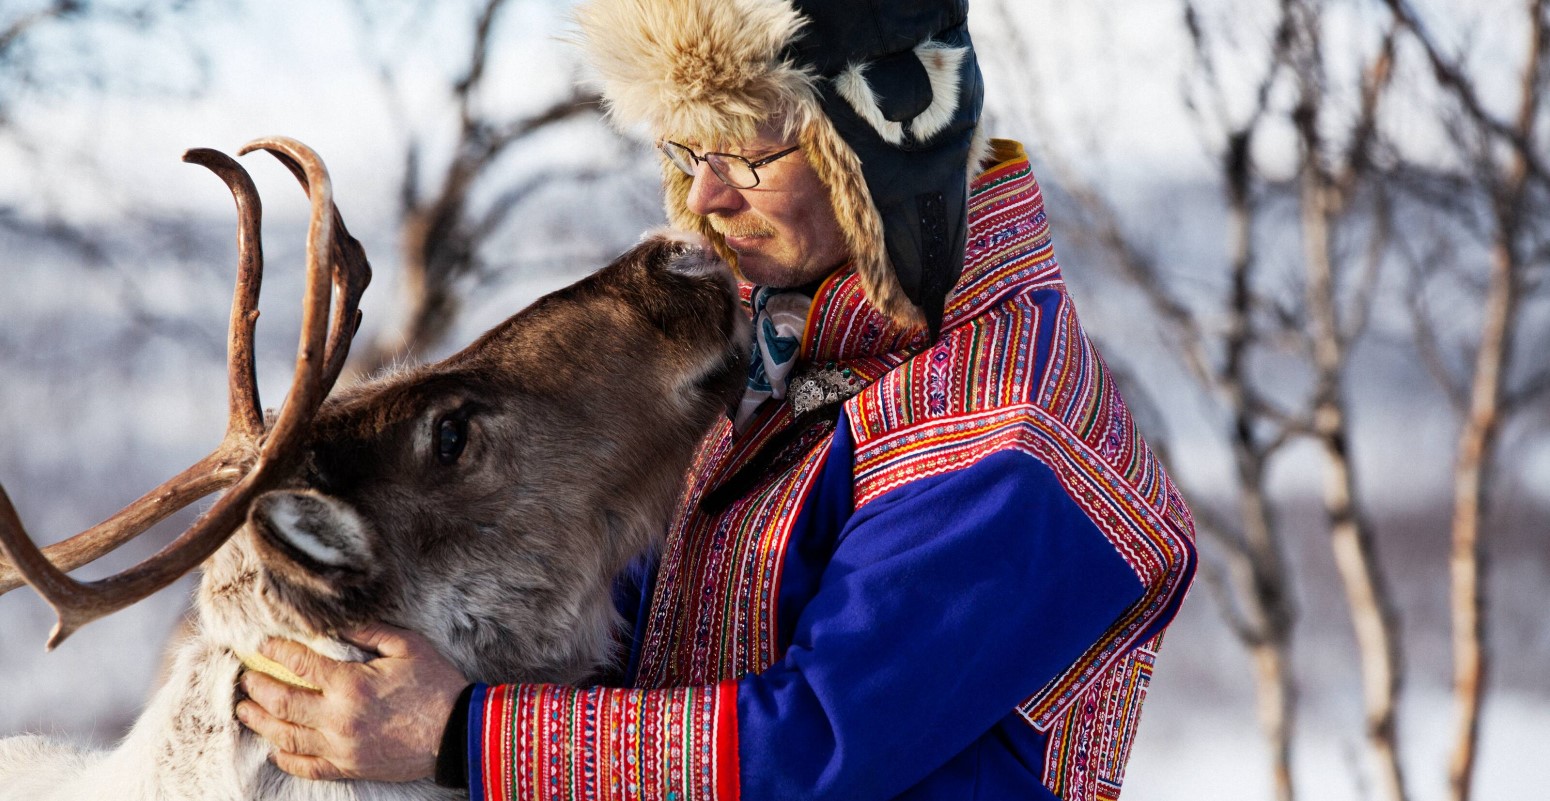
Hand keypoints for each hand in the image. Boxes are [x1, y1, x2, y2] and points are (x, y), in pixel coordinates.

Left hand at [234, 622, 468, 782]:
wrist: (458, 732)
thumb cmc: (436, 685)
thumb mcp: (408, 647)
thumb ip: (370, 632)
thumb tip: (338, 623)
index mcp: (350, 684)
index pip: (299, 663)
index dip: (276, 650)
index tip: (263, 644)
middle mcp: (337, 718)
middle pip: (281, 702)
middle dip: (257, 687)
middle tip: (245, 678)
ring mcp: (340, 747)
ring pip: (286, 736)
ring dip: (260, 721)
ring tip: (246, 709)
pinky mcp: (349, 767)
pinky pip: (307, 767)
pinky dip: (286, 757)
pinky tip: (276, 747)